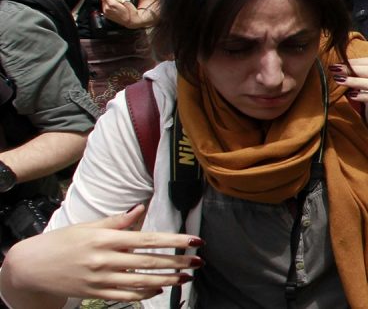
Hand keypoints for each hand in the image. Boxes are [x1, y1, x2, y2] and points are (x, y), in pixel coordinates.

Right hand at [0, 204, 201, 304]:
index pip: (148, 239)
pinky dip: (145, 293)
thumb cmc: (63, 242)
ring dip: (167, 280)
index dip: (174, 241)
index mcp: (107, 238)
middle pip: (149, 262)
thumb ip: (118, 220)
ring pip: (142, 281)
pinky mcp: (97, 293)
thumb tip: (140, 209)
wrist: (33, 267)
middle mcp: (106, 259)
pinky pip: (126, 295)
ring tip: (186, 278)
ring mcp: (102, 279)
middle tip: (197, 262)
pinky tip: (160, 288)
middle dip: (177, 262)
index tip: (194, 242)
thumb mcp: (89, 225)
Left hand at [101, 0, 139, 28]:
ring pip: (103, 3)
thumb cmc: (130, 11)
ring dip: (107, 0)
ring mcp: (106, 12)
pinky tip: (113, 6)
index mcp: (111, 4)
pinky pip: (104, 7)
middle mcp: (107, 8)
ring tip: (115, 1)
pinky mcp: (106, 15)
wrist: (131, 22)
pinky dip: (107, 5)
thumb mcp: (126, 1)